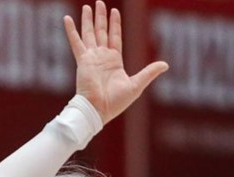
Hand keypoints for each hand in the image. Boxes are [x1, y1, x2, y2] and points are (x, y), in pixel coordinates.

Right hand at [64, 2, 167, 123]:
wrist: (99, 109)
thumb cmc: (116, 102)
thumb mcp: (137, 84)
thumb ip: (149, 72)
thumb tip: (166, 65)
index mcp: (114, 61)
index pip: (114, 37)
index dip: (114, 24)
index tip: (114, 11)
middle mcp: (102, 57)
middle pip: (101, 32)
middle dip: (101, 17)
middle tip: (99, 2)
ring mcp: (91, 58)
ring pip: (89, 33)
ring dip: (88, 20)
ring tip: (87, 6)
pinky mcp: (83, 60)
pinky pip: (76, 42)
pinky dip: (71, 30)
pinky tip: (67, 18)